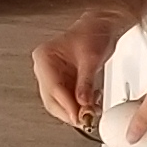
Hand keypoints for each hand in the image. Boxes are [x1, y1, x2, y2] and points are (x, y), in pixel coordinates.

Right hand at [31, 8, 132, 132]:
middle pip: (51, 99)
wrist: (101, 25)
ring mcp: (52, 75)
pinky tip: (89, 105)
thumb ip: (86, 83)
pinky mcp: (62, 80)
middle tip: (85, 121)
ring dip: (74, 110)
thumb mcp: (91, 58)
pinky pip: (66, 98)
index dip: (67, 106)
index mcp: (45, 57)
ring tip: (90, 113)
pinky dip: (77, 105)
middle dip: (69, 112)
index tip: (79, 118)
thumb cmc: (93, 32)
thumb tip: (83, 104)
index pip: (53, 88)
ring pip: (58, 102)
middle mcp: (44, 67)